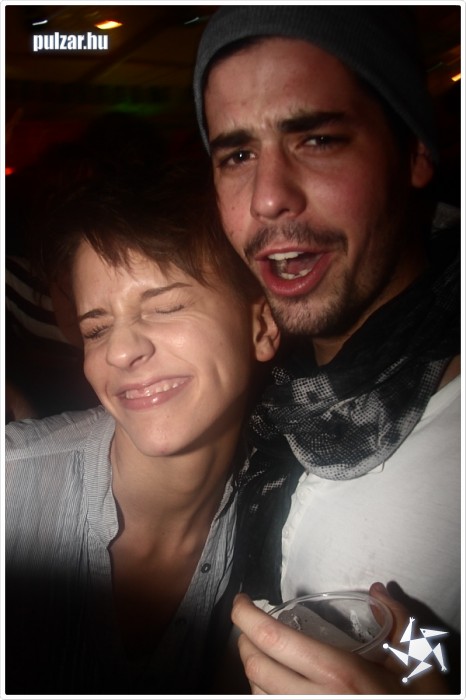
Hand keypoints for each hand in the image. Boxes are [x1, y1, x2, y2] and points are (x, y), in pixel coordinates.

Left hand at [231, 583, 449, 694]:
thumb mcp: (417, 661)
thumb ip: (398, 620)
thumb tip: (377, 590)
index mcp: (337, 673)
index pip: (272, 640)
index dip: (245, 617)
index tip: (240, 602)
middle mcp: (314, 699)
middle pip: (255, 666)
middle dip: (243, 641)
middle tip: (249, 625)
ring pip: (256, 695)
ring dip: (251, 670)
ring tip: (260, 653)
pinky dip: (262, 695)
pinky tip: (273, 685)